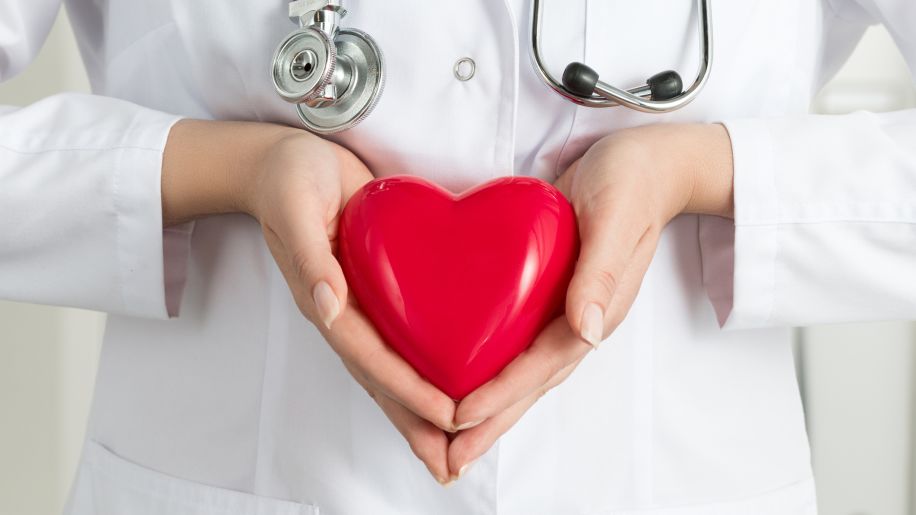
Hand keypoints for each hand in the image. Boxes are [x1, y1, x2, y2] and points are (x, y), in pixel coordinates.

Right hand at [250, 133, 461, 483]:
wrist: (283, 161)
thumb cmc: (288, 176)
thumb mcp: (295, 204)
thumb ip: (308, 252)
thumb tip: (327, 302)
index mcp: (324, 295)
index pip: (370, 355)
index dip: (407, 388)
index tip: (446, 416)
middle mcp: (341, 310)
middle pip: (380, 379)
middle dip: (414, 423)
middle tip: (451, 464)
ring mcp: (357, 305)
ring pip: (391, 369)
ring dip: (418, 412)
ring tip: (452, 449)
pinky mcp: (374, 291)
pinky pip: (401, 340)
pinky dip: (422, 369)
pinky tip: (447, 385)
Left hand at [447, 123, 733, 479]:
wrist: (648, 163)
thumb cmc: (634, 182)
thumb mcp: (617, 215)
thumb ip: (602, 270)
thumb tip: (585, 327)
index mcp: (596, 308)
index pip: (542, 363)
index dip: (501, 392)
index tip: (459, 416)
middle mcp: (579, 319)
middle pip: (531, 383)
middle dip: (490, 423)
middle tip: (449, 461)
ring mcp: (565, 311)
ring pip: (523, 371)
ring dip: (490, 408)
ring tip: (450, 441)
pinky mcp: (549, 294)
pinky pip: (517, 341)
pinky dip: (492, 368)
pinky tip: (464, 378)